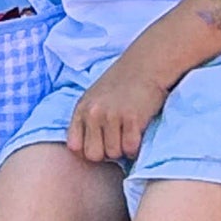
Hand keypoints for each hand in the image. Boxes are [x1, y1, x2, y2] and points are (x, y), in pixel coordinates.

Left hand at [67, 48, 170, 162]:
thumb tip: (85, 151)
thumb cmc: (122, 84)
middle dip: (107, 153)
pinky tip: (138, 134)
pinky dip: (136, 147)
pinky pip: (131, 148)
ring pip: (114, 153)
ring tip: (129, 134)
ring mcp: (112, 116)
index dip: (88, 150)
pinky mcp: (132, 119)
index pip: (75, 147)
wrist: (146, 65)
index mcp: (82, 108)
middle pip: (94, 155)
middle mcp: (93, 113)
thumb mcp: (94, 97)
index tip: (101, 144)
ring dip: (124, 149)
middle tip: (117, 140)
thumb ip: (86, 120)